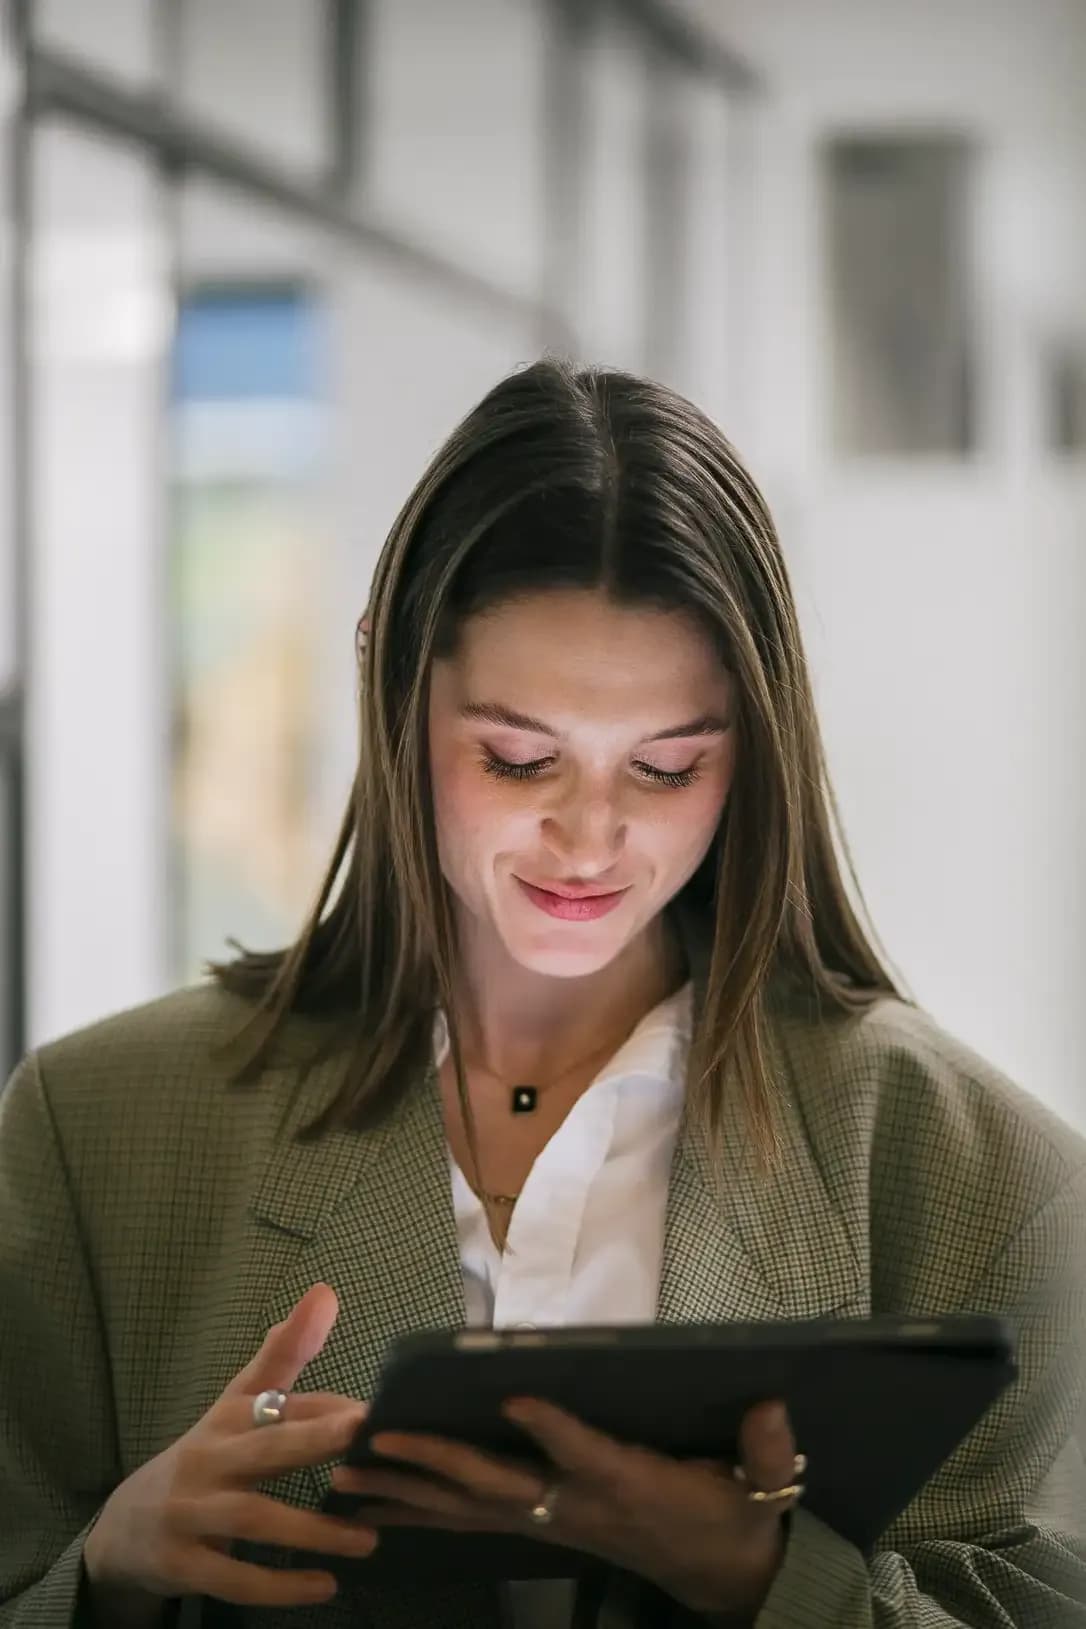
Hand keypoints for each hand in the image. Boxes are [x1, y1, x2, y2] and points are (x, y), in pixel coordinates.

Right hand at [83, 1284, 376, 1609]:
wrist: (124, 1528)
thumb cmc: (205, 1458)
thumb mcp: (237, 1405)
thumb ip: (285, 1356)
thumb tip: (327, 1292)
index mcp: (227, 1419)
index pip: (279, 1402)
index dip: (325, 1406)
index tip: (375, 1409)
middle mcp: (208, 1459)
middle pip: (264, 1447)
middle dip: (314, 1439)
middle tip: (366, 1434)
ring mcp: (190, 1511)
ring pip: (253, 1518)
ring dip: (312, 1530)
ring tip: (368, 1539)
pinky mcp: (182, 1562)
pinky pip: (232, 1577)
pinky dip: (277, 1585)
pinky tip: (323, 1587)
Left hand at [329, 1396, 797, 1617]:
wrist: (720, 1575)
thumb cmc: (732, 1517)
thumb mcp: (760, 1490)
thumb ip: (766, 1452)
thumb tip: (775, 1404)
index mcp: (629, 1486)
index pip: (586, 1454)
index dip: (552, 1430)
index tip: (515, 1397)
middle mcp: (577, 1506)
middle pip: (498, 1485)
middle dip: (434, 1463)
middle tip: (378, 1441)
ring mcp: (551, 1519)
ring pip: (466, 1507)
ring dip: (404, 1491)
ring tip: (344, 1476)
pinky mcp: (538, 1523)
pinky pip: (466, 1517)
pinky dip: (417, 1507)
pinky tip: (373, 1501)